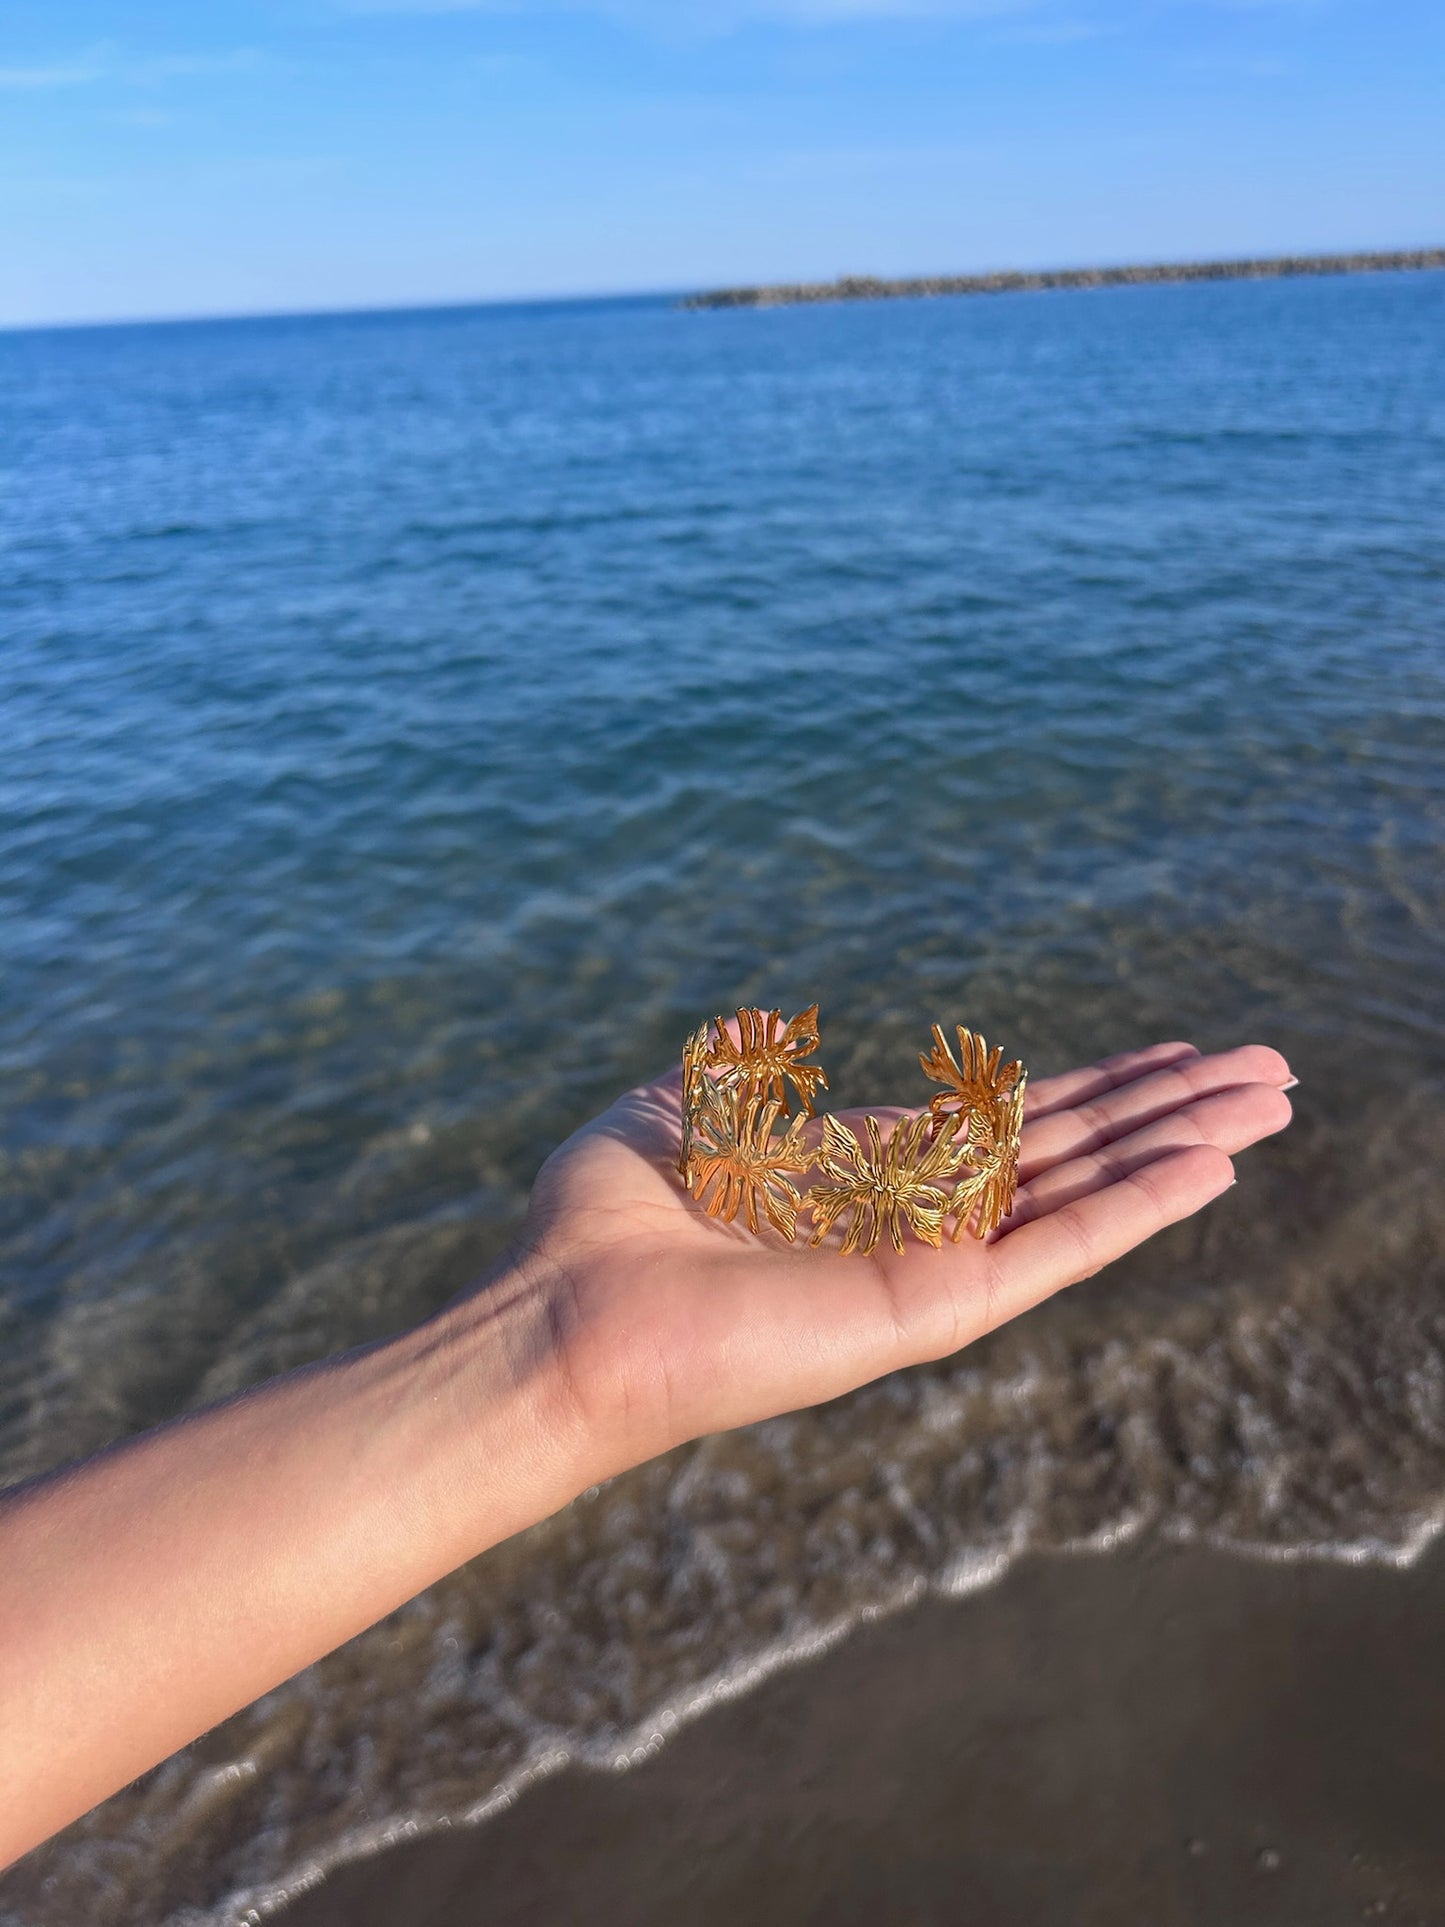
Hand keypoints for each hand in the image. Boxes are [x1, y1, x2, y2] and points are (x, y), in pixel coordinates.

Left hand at [511, 1040, 1293, 1470]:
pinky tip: (1210, 1165)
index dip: (1092, 1091)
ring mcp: (933, 1264)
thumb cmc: (601, 1218)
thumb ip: (738, 1084)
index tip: (1164, 1060)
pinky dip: (1138, 1206)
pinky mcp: (934, 1305)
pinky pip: (1056, 1247)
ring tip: (1272, 1099)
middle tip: (1266, 1069)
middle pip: (1071, 1152)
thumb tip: (760, 1050)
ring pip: (1086, 1191)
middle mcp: (915, 1220)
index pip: (1007, 1128)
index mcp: (865, 1175)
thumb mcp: (676, 1114)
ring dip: (1182, 1144)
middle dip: (1167, 1107)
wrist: (567, 1312)